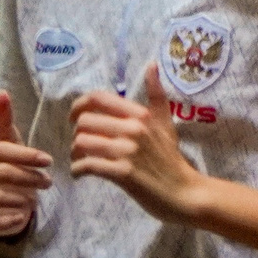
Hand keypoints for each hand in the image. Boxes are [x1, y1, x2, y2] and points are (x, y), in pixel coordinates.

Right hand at [0, 89, 49, 240]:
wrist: (6, 198)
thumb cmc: (9, 165)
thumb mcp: (9, 141)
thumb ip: (4, 119)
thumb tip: (2, 91)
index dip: (25, 154)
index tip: (49, 159)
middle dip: (27, 176)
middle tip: (49, 181)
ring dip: (20, 197)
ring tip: (37, 198)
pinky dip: (6, 221)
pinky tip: (22, 216)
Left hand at [70, 65, 210, 223]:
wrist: (183, 192)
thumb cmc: (170, 158)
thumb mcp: (166, 123)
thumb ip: (156, 95)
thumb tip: (151, 64)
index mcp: (141, 114)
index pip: (98, 98)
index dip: (78, 106)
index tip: (75, 118)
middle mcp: (133, 128)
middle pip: (84, 121)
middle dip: (76, 134)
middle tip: (81, 146)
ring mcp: (128, 151)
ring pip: (81, 143)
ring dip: (74, 154)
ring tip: (80, 160)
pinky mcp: (122, 173)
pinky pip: (86, 165)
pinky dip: (78, 170)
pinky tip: (81, 174)